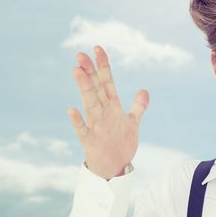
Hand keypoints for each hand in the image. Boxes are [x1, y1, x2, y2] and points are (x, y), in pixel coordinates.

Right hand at [68, 45, 148, 179]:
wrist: (114, 168)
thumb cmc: (121, 144)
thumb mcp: (133, 123)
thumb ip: (138, 107)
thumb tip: (144, 91)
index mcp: (111, 106)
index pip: (107, 81)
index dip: (103, 65)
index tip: (98, 48)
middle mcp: (102, 112)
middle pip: (95, 88)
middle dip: (89, 71)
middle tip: (80, 54)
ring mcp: (95, 125)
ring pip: (88, 103)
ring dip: (83, 88)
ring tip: (76, 71)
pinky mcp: (90, 140)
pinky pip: (82, 130)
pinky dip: (77, 121)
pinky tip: (71, 110)